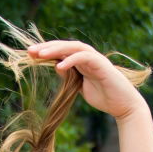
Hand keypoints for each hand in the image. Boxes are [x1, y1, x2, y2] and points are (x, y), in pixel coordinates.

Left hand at [27, 41, 146, 121]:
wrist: (123, 105)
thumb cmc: (103, 97)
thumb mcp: (80, 86)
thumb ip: (69, 76)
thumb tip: (56, 67)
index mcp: (81, 61)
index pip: (61, 52)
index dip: (45, 52)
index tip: (29, 55)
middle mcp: (87, 56)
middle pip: (64, 46)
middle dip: (46, 47)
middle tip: (29, 51)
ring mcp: (95, 59)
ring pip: (73, 47)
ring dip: (56, 49)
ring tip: (40, 54)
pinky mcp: (101, 64)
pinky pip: (84, 57)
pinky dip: (71, 59)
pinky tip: (59, 66)